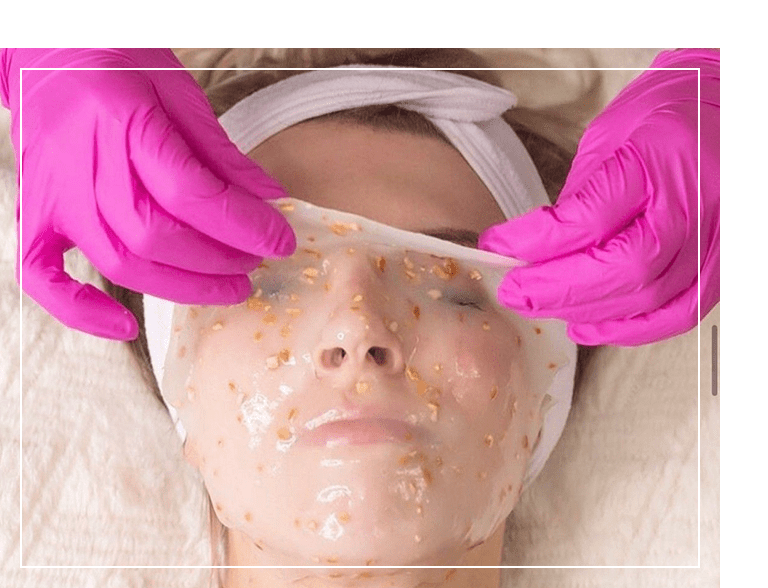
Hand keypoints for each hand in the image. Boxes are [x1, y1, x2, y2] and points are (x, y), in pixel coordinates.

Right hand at [1, 48, 295, 339]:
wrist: (47, 49)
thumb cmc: (116, 60)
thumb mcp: (179, 89)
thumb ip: (221, 151)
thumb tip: (270, 199)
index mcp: (123, 121)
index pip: (191, 193)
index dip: (243, 225)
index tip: (281, 240)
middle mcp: (83, 163)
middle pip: (156, 236)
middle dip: (219, 260)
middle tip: (256, 262)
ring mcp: (53, 193)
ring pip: (119, 262)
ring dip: (181, 286)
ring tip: (228, 284)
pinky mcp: (36, 212)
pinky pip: (41, 275)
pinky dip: (78, 311)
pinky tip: (123, 329)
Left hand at [478, 49, 718, 345]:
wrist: (727, 106)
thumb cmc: (663, 115)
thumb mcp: (610, 136)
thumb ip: (580, 196)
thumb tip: (538, 250)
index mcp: (661, 156)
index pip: (591, 215)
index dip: (535, 240)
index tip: (496, 245)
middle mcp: (696, 201)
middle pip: (624, 267)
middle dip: (557, 288)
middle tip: (513, 292)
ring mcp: (717, 237)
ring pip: (649, 296)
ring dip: (585, 311)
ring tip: (540, 305)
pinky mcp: (724, 263)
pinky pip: (679, 312)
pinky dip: (629, 328)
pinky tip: (588, 327)